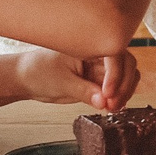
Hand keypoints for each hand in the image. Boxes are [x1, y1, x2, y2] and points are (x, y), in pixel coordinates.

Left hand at [11, 46, 140, 110]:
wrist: (28, 78)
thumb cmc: (39, 71)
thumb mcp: (61, 82)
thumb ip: (84, 91)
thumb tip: (104, 101)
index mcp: (90, 45)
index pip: (115, 55)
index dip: (116, 75)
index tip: (107, 94)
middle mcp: (100, 54)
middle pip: (127, 65)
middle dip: (124, 86)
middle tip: (112, 105)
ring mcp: (101, 68)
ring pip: (126, 77)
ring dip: (124, 93)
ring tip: (111, 108)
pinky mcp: (100, 81)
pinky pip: (117, 88)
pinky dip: (118, 98)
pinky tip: (111, 108)